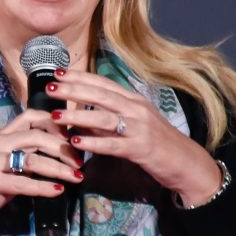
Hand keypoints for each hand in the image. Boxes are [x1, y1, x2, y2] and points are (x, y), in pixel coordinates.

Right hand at [0, 109, 83, 234]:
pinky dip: (44, 187)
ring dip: (59, 169)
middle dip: (63, 148)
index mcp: (0, 137)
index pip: (30, 116)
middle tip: (80, 163)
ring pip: (32, 159)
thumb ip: (27, 159)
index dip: (55, 123)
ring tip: (76, 178)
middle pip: (36, 135)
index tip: (73, 138)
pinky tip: (58, 191)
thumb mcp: (7, 169)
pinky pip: (23, 182)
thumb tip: (61, 155)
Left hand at [46, 69, 220, 204]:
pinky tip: (76, 142)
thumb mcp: (132, 123)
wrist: (186, 162)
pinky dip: (93, 143)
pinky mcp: (140, 149)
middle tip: (50, 88)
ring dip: (78, 116)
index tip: (58, 73)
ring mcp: (139, 128)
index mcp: (134, 100)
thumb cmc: (156, 142)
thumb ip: (108, 117)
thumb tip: (80, 113)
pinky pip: (112, 144)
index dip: (80, 77)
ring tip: (56, 115)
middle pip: (101, 96)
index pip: (103, 84)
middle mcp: (136, 109)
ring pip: (105, 118)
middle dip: (73, 90)